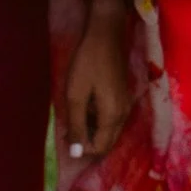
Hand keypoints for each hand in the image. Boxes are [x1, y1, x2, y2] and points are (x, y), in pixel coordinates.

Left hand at [61, 0, 132, 158]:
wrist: (105, 35)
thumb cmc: (87, 63)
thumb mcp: (76, 95)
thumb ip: (76, 126)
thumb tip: (76, 154)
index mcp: (112, 116)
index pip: (99, 148)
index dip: (81, 148)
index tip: (66, 135)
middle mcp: (123, 114)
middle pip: (107, 143)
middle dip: (87, 143)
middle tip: (68, 130)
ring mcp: (125, 105)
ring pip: (109, 132)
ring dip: (91, 132)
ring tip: (73, 117)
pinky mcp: (123, 97)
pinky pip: (112, 120)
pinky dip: (97, 121)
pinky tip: (85, 108)